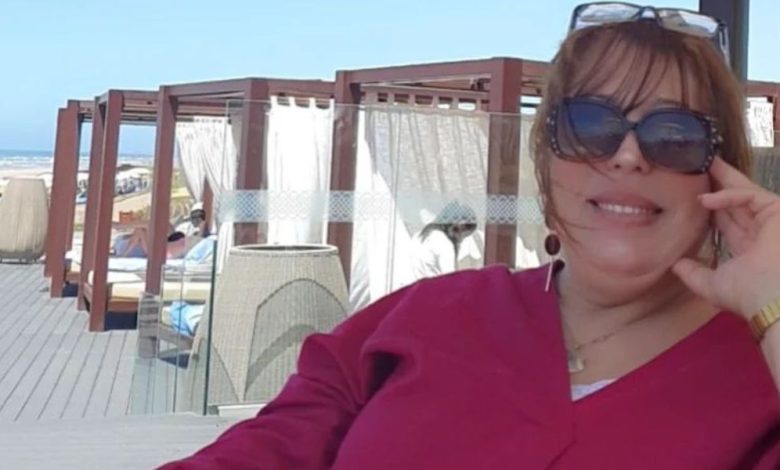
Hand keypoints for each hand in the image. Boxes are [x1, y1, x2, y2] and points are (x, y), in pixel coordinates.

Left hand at [672, 157, 779, 317]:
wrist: (772, 297)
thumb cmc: (746, 294)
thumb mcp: (711, 285)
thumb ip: (693, 273)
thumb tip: (675, 265)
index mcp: (749, 249)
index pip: (727, 221)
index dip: (710, 207)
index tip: (691, 195)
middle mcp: (760, 232)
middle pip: (735, 201)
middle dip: (717, 184)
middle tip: (698, 166)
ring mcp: (770, 220)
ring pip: (744, 192)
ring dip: (722, 179)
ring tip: (701, 163)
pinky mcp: (777, 211)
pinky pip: (750, 195)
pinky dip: (728, 195)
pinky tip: (706, 199)